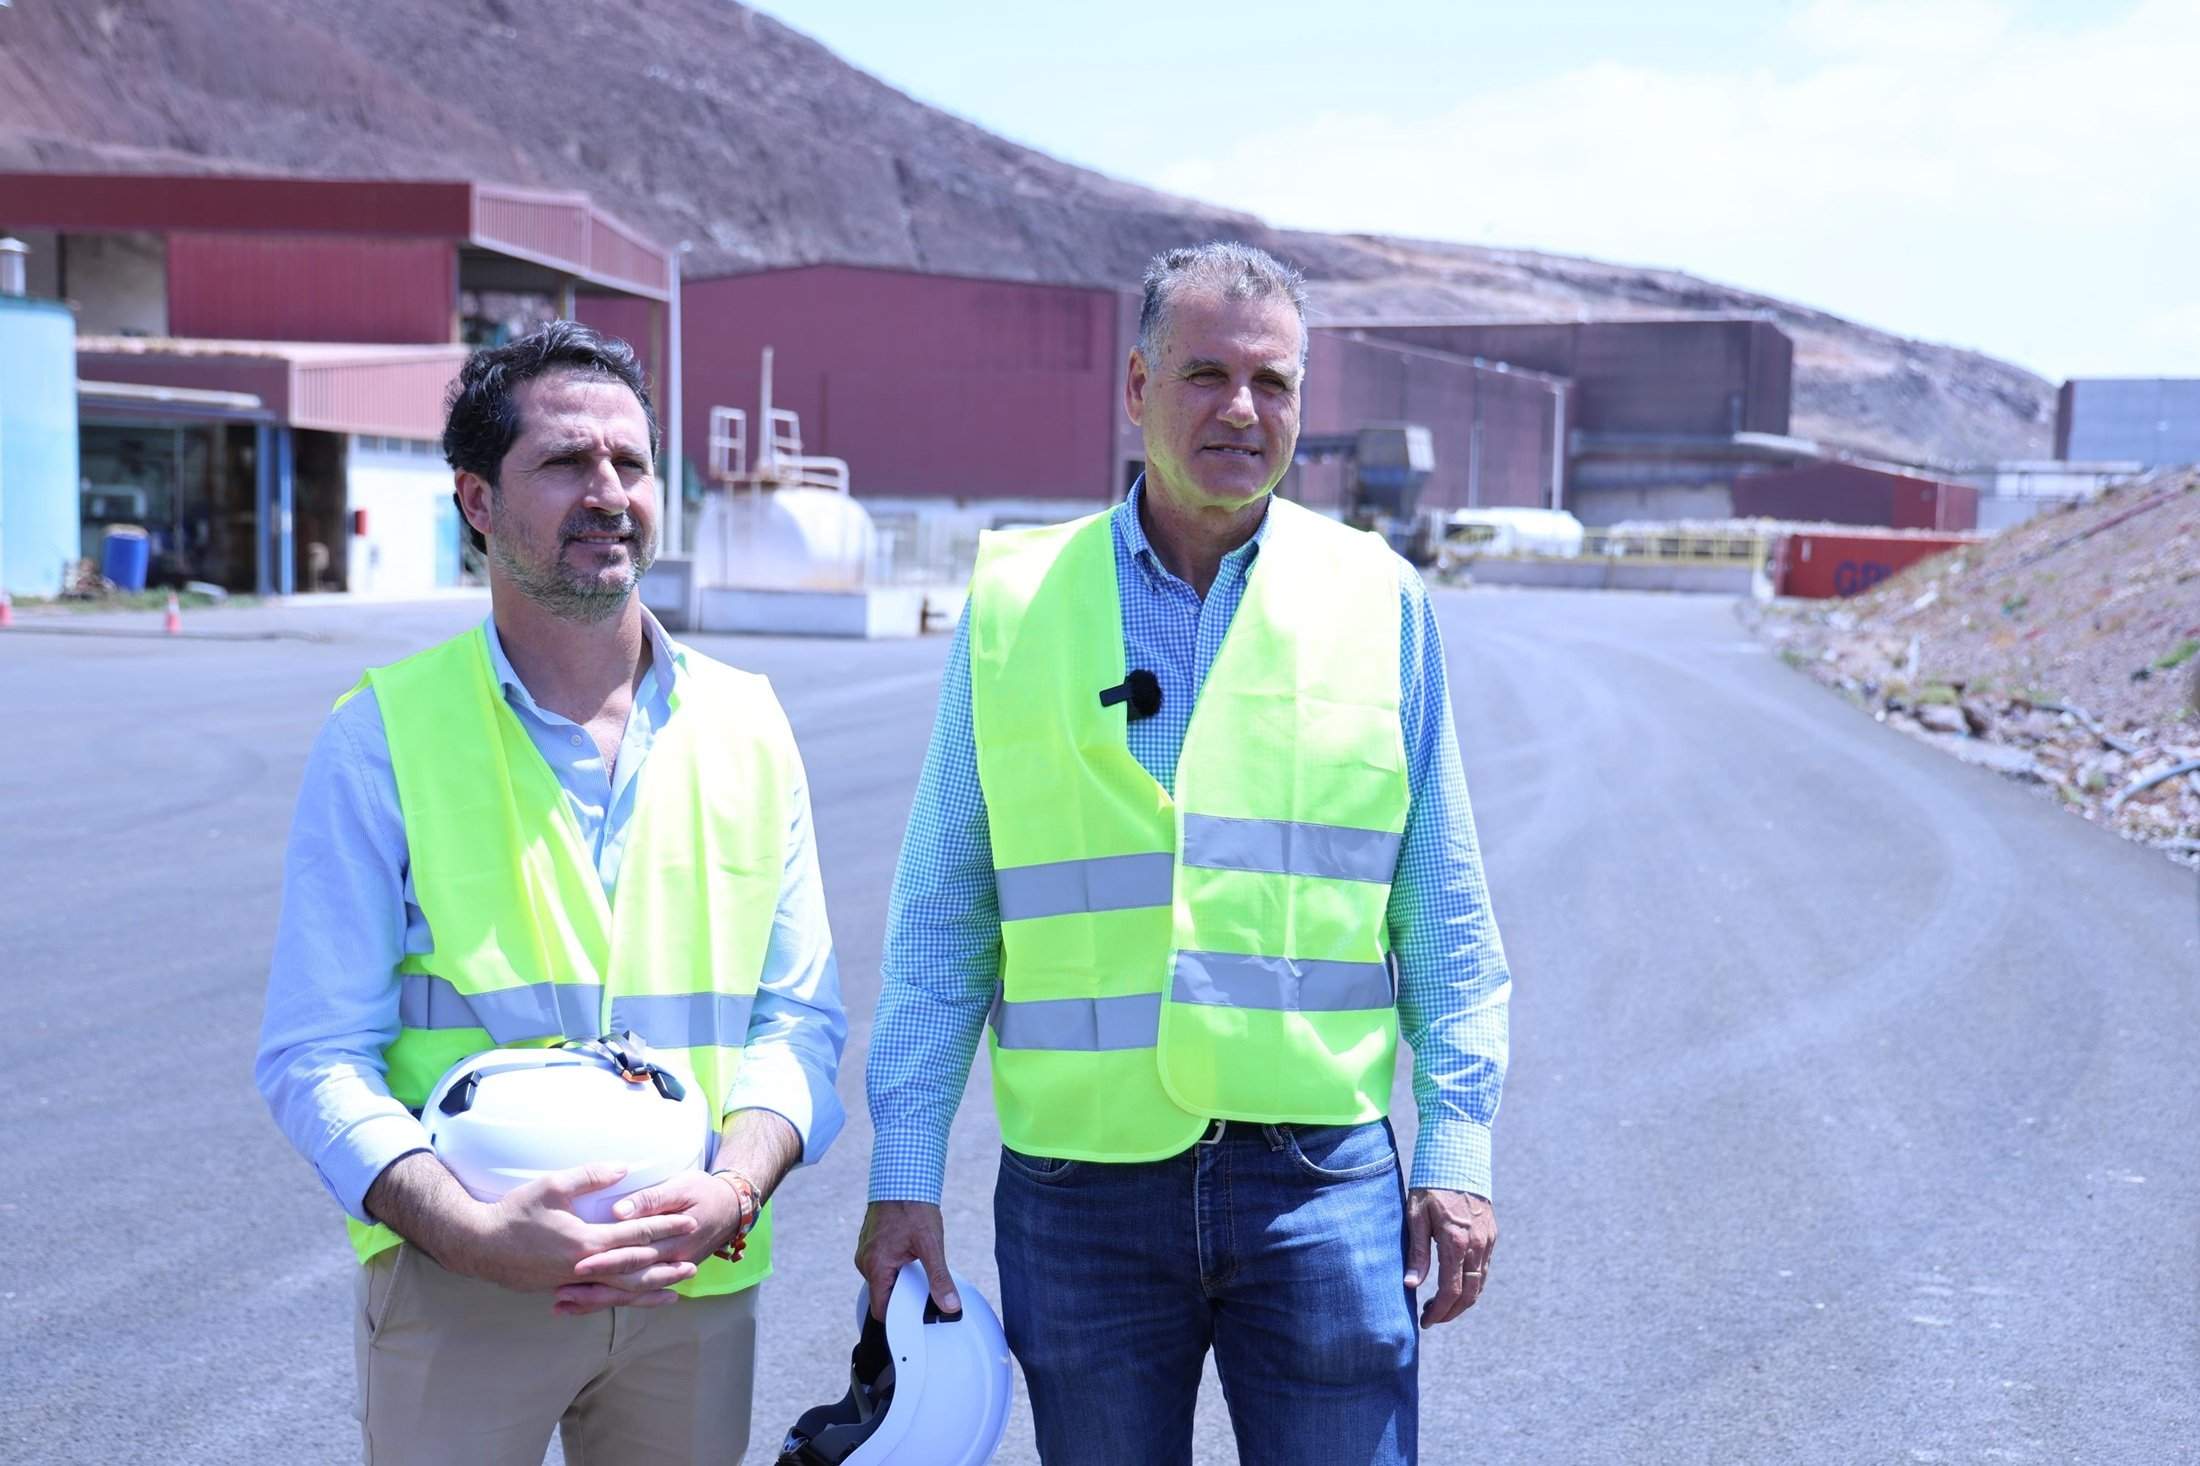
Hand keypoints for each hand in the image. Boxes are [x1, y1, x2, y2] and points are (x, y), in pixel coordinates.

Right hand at [448, 1162, 701, 1294]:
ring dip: (649, 1291)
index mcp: (586, 1241)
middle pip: (635, 1270)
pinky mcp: (562, 1289)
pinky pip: (600, 1297)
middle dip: (666, 1266)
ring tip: (676, 1291)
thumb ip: (590, 1176)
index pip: (635, 1234)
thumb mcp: (552, 1186)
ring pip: (619, 1292)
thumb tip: (625, 1168)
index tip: (689, 1222)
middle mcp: (584, 1267)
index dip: (664, 1227)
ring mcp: (573, 1282)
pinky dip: (622, 1299)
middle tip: (694, 1264)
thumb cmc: (514, 1213)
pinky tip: (634, 1300)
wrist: (478, 1246)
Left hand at [555, 1168, 744, 1315]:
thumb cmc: (704, 1192)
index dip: (605, 1259)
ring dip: (594, 1301)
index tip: (577, 1263)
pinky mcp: (661, 1274)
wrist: (732, 1208)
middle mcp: (667, 1264)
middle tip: (560, 1292)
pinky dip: (606, 1300)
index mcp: (672, 1241)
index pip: (633, 1254)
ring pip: (626, 1294)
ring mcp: (666, 1273)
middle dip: (592, 1289)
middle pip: (625, 1282)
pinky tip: (581, 1306)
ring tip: (562, 1305)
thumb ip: (650, 1199)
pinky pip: (631, 1294)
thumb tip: (619, 1212)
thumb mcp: (681, 1187)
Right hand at [856, 1200, 958, 1320]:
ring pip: (883, 1280)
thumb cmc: (913, 1207)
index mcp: (875, 1267)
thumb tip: (950, 1306)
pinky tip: (910, 1255)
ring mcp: (865, 1253)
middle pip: (883, 1295)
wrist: (901, 1178)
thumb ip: (939, 1278)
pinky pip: (881, 1265)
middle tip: (925, 1287)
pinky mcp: (869, 1245)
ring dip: (900, 1278)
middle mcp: (865, 1262)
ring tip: (917, 1264)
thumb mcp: (931, 1245)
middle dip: (903, 1295)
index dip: (900, 1317)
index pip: (882, 1310)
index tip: (918, 1315)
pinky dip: (895, 1266)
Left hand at [1403, 1188, 1496, 1327]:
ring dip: (1463, 1300)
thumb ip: (1417, 1252)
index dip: (1439, 1312)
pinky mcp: (1491, 1234)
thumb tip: (1412, 1284)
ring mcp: (1487, 1240)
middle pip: (1470, 1294)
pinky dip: (1472, 1283)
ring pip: (1480, 1283)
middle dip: (1451, 1312)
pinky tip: (1454, 1282)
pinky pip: (1484, 1268)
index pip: (1451, 1291)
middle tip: (1431, 1318)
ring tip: (1440, 1304)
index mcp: (1455, 1242)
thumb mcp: (1415, 1216)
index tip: (1425, 1321)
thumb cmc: (1430, 1185)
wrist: (1458, 1158)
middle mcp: (1476, 1244)